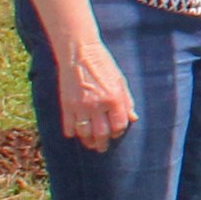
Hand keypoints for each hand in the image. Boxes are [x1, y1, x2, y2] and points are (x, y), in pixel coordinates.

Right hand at [53, 32, 137, 150]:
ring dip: (88, 141)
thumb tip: (133, 118)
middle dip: (103, 143)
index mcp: (114, 98)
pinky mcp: (66, 105)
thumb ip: (127, 101)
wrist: (80, 52)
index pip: (119, 125)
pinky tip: (76, 133)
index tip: (116, 133)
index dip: (118, 132)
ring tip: (90, 143)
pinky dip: (73, 133)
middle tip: (102, 147)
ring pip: (85, 133)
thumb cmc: (103, 65)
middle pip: (102, 133)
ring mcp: (81, 106)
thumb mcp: (120, 81)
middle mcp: (98, 104)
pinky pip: (69, 126)